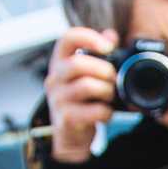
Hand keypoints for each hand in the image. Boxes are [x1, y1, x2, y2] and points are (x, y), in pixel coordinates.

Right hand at [45, 27, 119, 162]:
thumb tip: (110, 34)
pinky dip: (106, 112)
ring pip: (87, 86)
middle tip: (113, 79)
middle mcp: (55, 78)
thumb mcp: (86, 74)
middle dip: (104, 70)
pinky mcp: (66, 118)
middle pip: (78, 63)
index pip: (67, 38)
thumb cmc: (81, 100)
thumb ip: (98, 53)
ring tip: (110, 96)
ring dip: (107, 91)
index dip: (89, 37)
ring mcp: (58, 99)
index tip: (108, 47)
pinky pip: (93, 111)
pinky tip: (106, 113)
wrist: (71, 135)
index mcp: (60, 62)